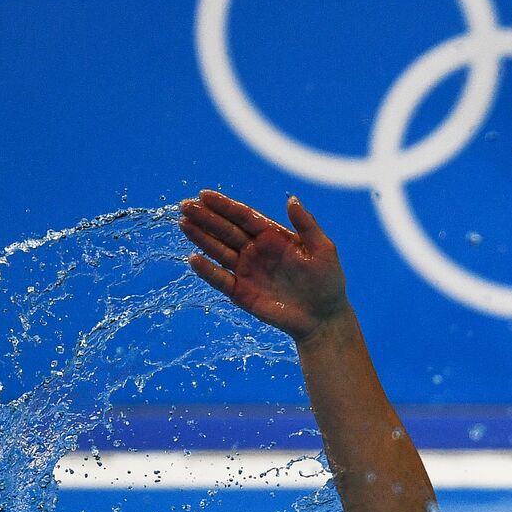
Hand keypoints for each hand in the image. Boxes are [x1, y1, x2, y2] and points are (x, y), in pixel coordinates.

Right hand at [179, 190, 350, 341]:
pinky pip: (221, 280)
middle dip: (205, 218)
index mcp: (273, 236)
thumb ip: (307, 225)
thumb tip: (291, 199)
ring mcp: (247, 271)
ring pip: (219, 251)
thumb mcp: (323, 249)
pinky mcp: (241, 292)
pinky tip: (194, 259)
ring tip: (183, 224)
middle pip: (226, 230)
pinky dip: (207, 271)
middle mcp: (256, 251)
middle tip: (185, 206)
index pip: (244, 216)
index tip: (204, 194)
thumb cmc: (328, 281)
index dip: (225, 205)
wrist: (324, 317)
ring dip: (201, 238)